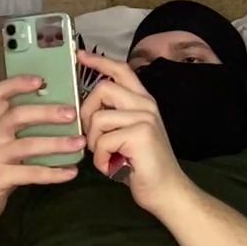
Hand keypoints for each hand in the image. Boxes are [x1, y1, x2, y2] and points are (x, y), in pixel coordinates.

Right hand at [0, 77, 85, 229]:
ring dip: (57, 143)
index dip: (17, 83)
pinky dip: (53, 173)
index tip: (41, 80)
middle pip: (17, 115)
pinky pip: (30, 173)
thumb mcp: (4, 146)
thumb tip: (62, 113)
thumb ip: (24, 130)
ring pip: (28, 145)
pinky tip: (70, 172)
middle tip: (72, 113)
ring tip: (79, 143)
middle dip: (47, 112)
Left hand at [77, 50, 188, 214]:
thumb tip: (84, 109)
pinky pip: (102, 141)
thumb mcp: (128, 134)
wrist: (166, 190)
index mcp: (143, 101)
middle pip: (102, 88)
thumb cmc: (142, 165)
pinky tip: (114, 168)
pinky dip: (101, 160)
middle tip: (91, 136)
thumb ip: (114, 116)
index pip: (121, 70)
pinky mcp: (140, 134)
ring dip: (94, 143)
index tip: (80, 55)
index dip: (99, 61)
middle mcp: (146, 104)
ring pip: (98, 118)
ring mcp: (144, 118)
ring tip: (108, 157)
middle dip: (87, 113)